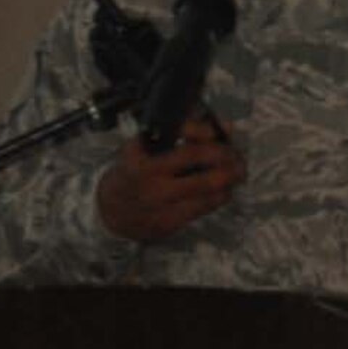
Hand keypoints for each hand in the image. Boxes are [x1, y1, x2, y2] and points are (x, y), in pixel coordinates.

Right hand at [96, 116, 245, 241]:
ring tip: (236, 172)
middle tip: (237, 156)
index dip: (205, 134)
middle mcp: (151, 180)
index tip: (217, 132)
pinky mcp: (170, 222)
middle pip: (201, 165)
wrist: (110, 209)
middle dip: (227, 157)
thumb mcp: (146, 147)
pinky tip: (222, 189)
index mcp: (143, 158)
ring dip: (230, 178)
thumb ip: (184, 134)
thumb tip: (224, 126)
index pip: (183, 142)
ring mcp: (161, 204)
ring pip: (210, 189)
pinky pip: (206, 207)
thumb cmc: (134, 171)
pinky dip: (220, 195)